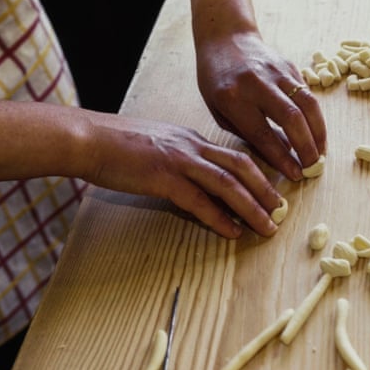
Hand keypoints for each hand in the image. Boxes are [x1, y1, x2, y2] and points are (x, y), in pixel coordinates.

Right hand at [83, 111, 280, 238]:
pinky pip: (199, 200)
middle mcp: (192, 147)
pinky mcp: (163, 178)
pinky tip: (232, 231)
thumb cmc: (119, 144)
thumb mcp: (160, 144)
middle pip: (241, 167)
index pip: (234, 156)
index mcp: (193, 139)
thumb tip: (199, 178)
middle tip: (282, 210)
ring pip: (227, 183)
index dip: (258, 175)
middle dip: (266, 190)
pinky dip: (219, 217)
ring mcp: (179, 161)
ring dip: (252, 206)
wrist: (87, 138)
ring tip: (268, 225)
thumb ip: (182, 158)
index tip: (273, 191)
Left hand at [194, 31, 326, 180]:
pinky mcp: (290, 67)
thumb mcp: (221, 111)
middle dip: (306, 147)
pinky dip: (316, 118)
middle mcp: (256, 82)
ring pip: (307, 105)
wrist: (225, 38)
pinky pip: (308, 95)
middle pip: (291, 118)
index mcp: (232, 98)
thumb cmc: (217, 81)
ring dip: (318, 133)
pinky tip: (317, 134)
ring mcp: (276, 72)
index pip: (262, 133)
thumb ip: (249, 134)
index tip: (295, 175)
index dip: (282, 157)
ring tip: (321, 153)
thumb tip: (283, 156)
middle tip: (313, 168)